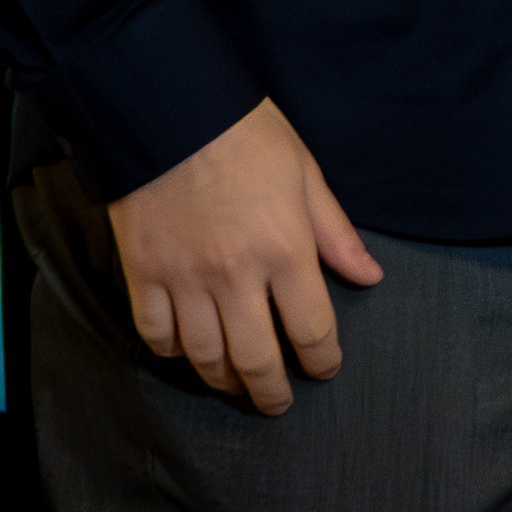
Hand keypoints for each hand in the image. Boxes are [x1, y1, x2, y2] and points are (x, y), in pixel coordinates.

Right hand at [107, 98, 382, 412]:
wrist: (167, 108)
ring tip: (237, 386)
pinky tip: (188, 351)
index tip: (324, 369)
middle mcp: (235, 275)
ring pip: (204, 356)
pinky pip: (156, 333)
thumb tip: (370, 276)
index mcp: (285, 249)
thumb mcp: (306, 175)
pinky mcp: (141, 274)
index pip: (311, 329)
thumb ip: (336, 234)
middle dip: (272, 391)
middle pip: (256, 359)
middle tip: (279, 403)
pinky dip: (173, 352)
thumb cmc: (246, 134)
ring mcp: (184, 278)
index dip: (321, 359)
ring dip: (224, 381)